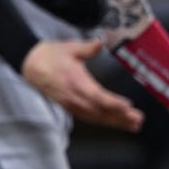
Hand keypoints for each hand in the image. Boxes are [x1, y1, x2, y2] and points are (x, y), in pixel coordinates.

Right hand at [22, 38, 143, 131]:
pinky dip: (104, 122)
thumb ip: (88, 47)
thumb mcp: (70, 48)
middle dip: (120, 117)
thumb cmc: (50, 56)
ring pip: (96, 117)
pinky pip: (90, 118)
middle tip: (138, 120)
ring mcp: (72, 104)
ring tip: (133, 125)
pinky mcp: (71, 107)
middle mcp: (75, 97)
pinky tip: (117, 124)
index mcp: (76, 82)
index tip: (127, 106)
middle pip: (100, 111)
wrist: (29, 64)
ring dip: (115, 122)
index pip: (97, 96)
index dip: (113, 103)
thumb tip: (100, 42)